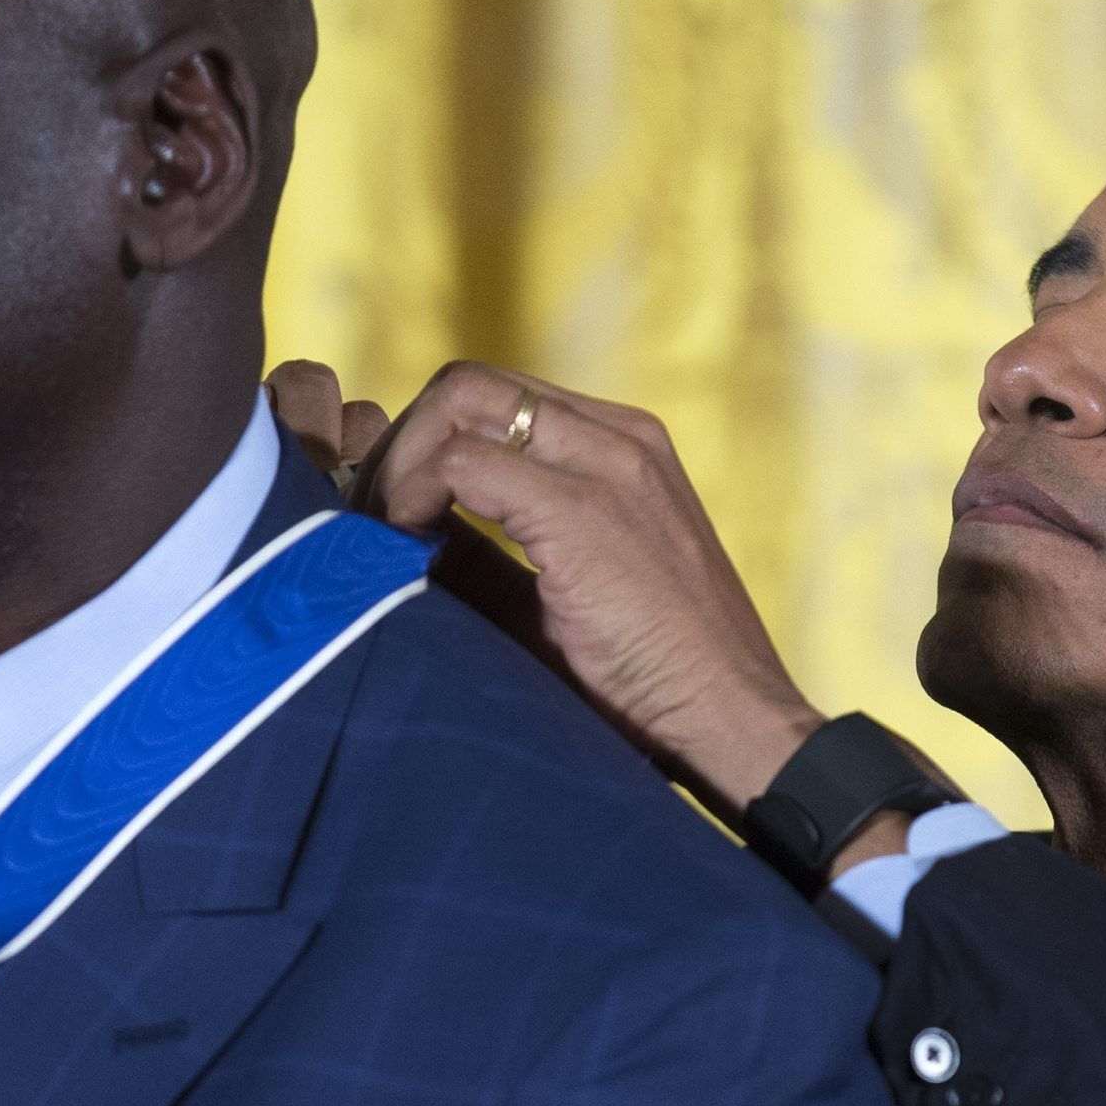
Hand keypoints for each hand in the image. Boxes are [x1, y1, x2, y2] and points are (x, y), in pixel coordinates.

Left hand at [269, 360, 821, 819]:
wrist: (733, 722)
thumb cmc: (650, 680)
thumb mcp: (564, 596)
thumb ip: (490, 551)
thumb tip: (395, 534)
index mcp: (624, 446)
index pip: (497, 398)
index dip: (428, 444)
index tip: (396, 512)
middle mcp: (620, 436)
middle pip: (470, 383)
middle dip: (403, 442)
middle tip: (371, 518)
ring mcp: (608, 463)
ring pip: (460, 401)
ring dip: (402, 461)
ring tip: (385, 534)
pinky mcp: (584, 509)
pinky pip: (461, 463)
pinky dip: (414, 496)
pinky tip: (409, 548)